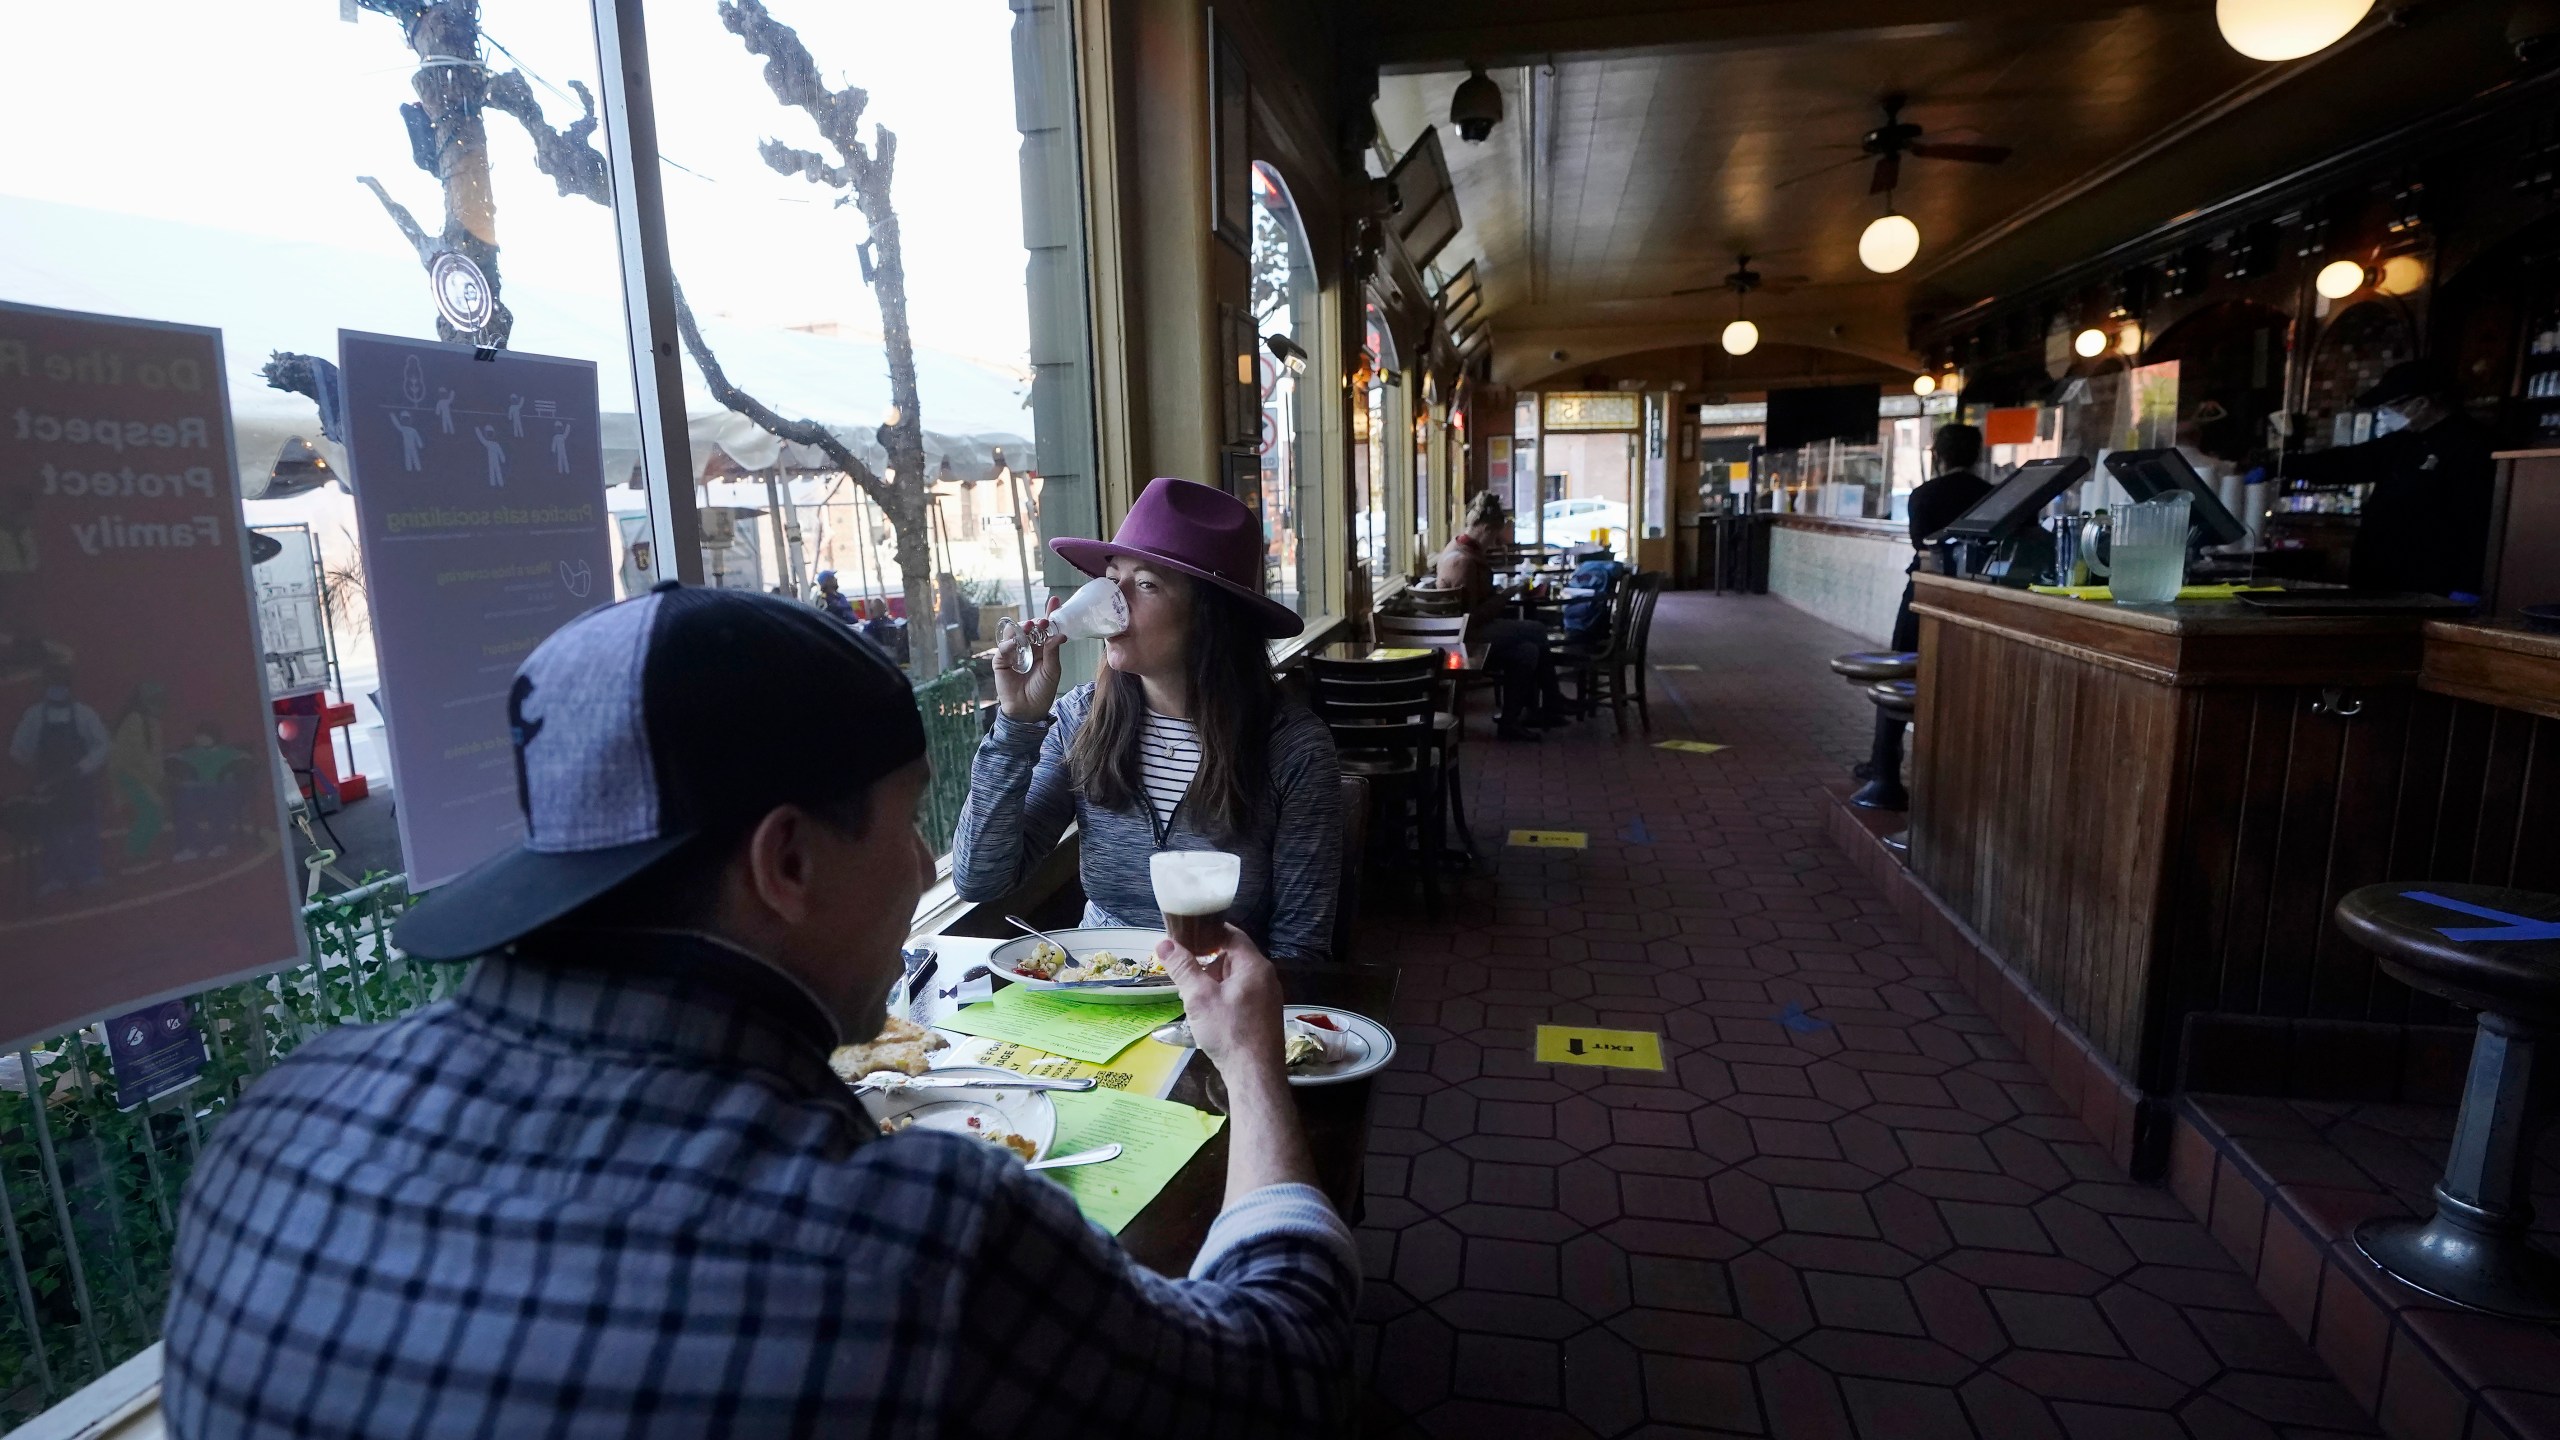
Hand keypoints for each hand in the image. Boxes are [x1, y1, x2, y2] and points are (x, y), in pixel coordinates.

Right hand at [992, 597, 1064, 720]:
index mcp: (1043, 648)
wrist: (1028, 710)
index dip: (1050, 614)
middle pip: (1030, 628)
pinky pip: (1003, 650)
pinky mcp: (1001, 662)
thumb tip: (1060, 635)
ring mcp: (1014, 654)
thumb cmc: (1043, 690)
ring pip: (1015, 635)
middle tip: (1042, 621)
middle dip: (1035, 622)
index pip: (1046, 628)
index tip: (1055, 600)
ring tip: (1028, 627)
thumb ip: (1053, 652)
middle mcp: (1028, 648)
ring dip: (1021, 629)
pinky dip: (1008, 644)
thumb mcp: (1053, 670)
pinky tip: (1014, 643)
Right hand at [1159, 928, 1283, 1075]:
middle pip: (1233, 956)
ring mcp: (1267, 997)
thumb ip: (1183, 967)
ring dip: (1212, 980)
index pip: (1231, 934)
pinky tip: (1207, 1011)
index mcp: (1254, 965)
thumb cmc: (1228, 1031)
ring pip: (1235, 977)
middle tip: (1183, 968)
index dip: (1207, 931)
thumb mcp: (1199, 997)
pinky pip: (1240, 994)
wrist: (1254, 1075)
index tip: (1185, 934)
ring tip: (1190, 992)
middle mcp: (1265, 977)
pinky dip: (1222, 995)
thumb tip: (1164, 942)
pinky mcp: (1263, 1015)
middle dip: (1206, 960)